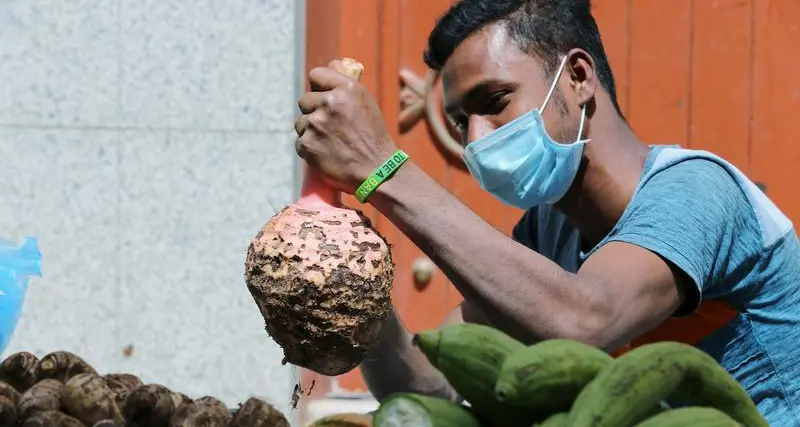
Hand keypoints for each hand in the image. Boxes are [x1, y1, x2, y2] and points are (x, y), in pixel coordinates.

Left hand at [295, 59, 397, 192]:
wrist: (377, 171)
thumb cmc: (373, 137)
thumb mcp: (366, 102)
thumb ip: (345, 84)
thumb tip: (332, 63)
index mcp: (346, 88)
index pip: (316, 75)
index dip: (319, 87)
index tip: (324, 97)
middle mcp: (329, 103)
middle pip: (305, 100)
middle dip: (314, 112)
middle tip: (331, 127)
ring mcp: (316, 124)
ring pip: (301, 123)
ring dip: (312, 132)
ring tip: (332, 143)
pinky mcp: (307, 145)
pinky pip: (300, 142)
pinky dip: (310, 149)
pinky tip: (327, 154)